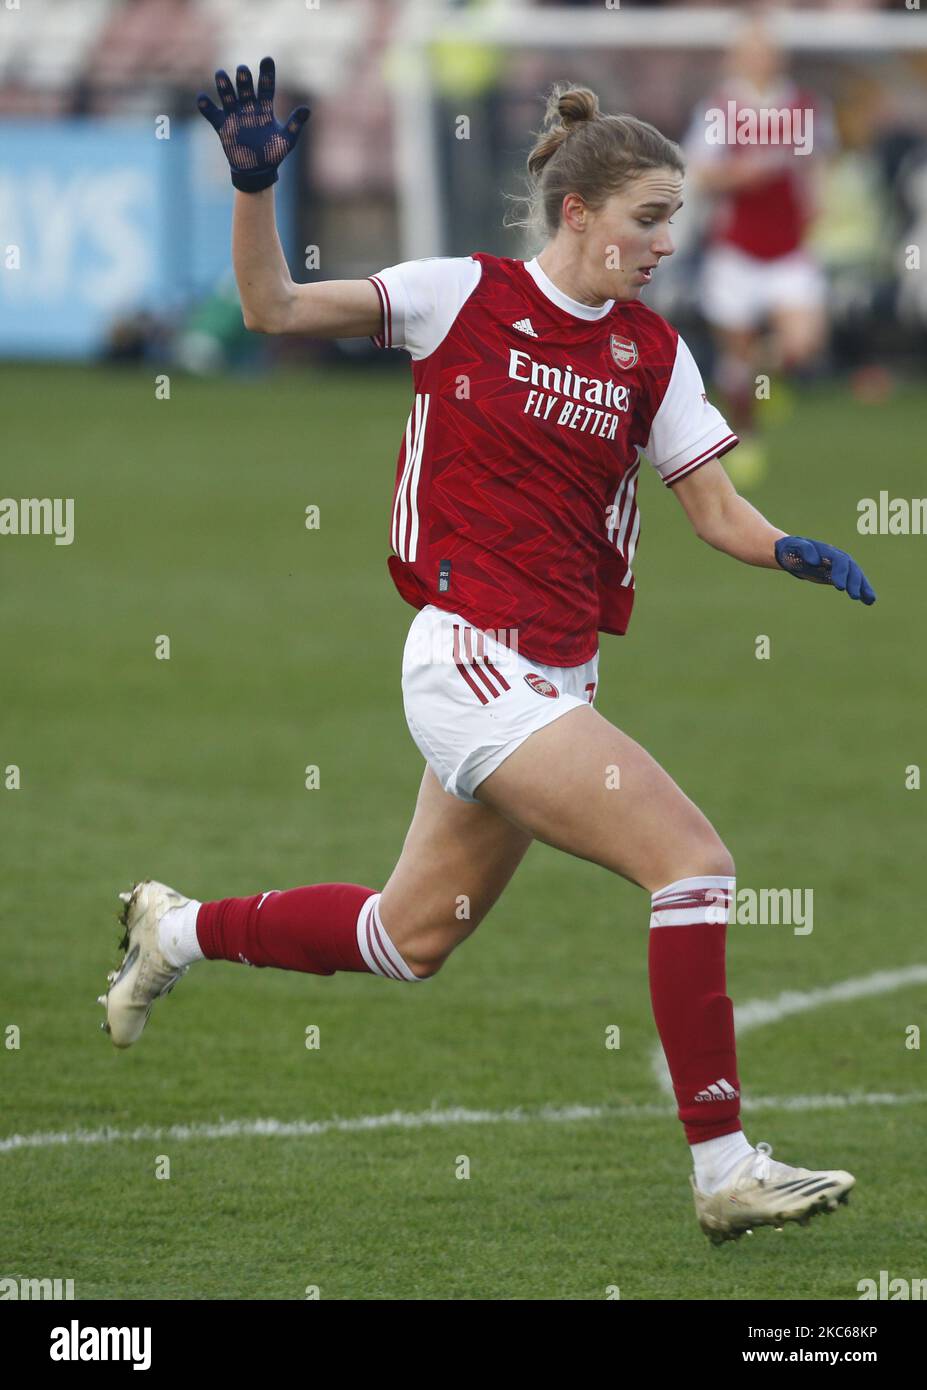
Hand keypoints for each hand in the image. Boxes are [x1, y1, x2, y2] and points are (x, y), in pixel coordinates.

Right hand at [197, 56, 309, 191]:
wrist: (257, 171)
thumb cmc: (273, 154)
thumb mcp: (287, 141)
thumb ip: (294, 125)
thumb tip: (306, 109)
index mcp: (265, 109)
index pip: (266, 88)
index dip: (267, 74)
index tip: (267, 59)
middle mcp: (248, 108)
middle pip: (245, 90)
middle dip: (244, 80)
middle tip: (243, 70)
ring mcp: (235, 116)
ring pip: (228, 97)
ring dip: (224, 87)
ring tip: (220, 74)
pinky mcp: (223, 127)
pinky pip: (212, 115)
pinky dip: (206, 107)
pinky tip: (202, 99)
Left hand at [774, 535, 875, 604]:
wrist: (792, 551)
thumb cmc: (792, 549)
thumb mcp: (795, 546)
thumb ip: (805, 550)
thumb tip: (815, 560)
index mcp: (828, 551)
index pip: (840, 561)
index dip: (841, 573)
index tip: (840, 587)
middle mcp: (837, 557)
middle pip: (851, 568)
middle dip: (854, 582)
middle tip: (854, 596)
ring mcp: (840, 566)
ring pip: (856, 575)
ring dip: (863, 587)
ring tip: (870, 600)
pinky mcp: (838, 575)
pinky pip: (853, 582)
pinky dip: (862, 591)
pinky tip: (869, 601)